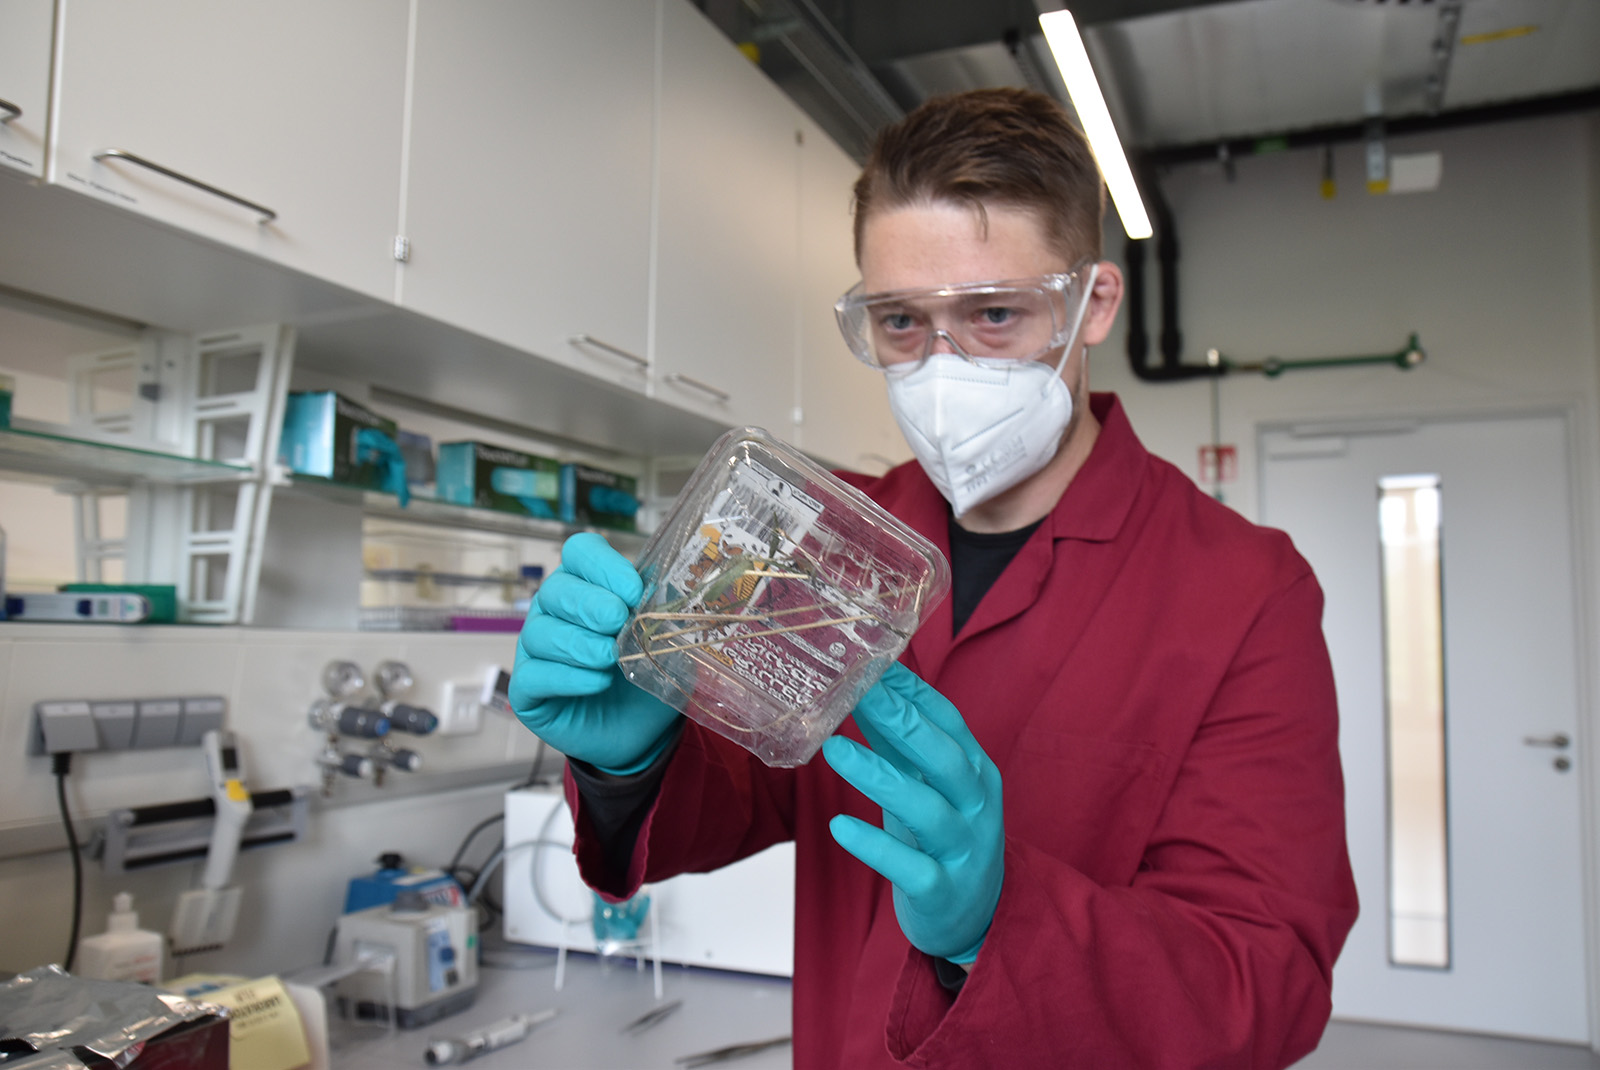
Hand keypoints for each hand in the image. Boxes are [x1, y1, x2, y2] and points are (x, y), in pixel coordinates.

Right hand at [510, 533, 680, 773]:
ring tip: (609, 659)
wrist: (641, 729)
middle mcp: (554, 612)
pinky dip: (567, 677)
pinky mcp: (527, 690)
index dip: (603, 566)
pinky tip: (597, 682)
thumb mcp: (666, 639)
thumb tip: (666, 595)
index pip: (580, 552)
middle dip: (589, 604)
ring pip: (540, 633)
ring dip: (579, 643)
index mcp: (586, 585)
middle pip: (556, 590)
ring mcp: (535, 650)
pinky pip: (534, 675)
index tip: (634, 592)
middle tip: (617, 622)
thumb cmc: (647, 673)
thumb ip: (663, 613)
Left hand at [823, 663, 1003, 963]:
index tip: (873, 663)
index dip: (912, 692)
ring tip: (834, 751)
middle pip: (945, 758)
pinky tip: (838, 826)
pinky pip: (909, 868)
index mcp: (976, 771)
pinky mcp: (942, 891)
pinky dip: (874, 846)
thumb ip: (900, 744)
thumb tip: (862, 692)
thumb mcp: (927, 786)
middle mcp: (977, 806)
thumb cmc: (943, 838)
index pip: (949, 721)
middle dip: (903, 722)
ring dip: (879, 777)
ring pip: (927, 809)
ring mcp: (963, 850)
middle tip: (858, 694)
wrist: (974, 917)